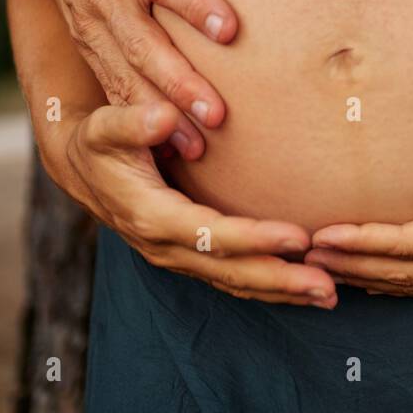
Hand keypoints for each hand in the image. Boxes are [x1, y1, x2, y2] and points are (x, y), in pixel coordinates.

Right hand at [22, 0, 243, 158]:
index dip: (192, 0)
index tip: (229, 27)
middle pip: (141, 43)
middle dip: (178, 81)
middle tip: (218, 113)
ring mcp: (95, 28)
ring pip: (127, 79)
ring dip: (162, 115)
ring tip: (200, 147)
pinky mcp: (92, 51)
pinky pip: (117, 93)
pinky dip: (142, 126)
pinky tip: (175, 154)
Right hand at [57, 101, 336, 307]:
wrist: (83, 166)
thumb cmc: (99, 141)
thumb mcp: (104, 127)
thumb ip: (131, 122)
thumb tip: (163, 116)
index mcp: (152, 217)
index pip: (212, 235)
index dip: (256, 238)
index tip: (299, 237)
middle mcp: (167, 247)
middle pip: (231, 271)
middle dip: (281, 281)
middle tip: (329, 287)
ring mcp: (179, 256)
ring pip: (236, 282)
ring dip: (283, 291)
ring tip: (330, 295)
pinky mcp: (190, 256)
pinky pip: (234, 277)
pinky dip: (270, 285)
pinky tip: (304, 287)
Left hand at [305, 144, 412, 295]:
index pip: (408, 242)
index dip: (363, 240)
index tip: (323, 233)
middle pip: (401, 269)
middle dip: (351, 263)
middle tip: (303, 255)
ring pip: (411, 282)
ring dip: (366, 277)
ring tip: (324, 268)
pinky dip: (397, 285)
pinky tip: (374, 281)